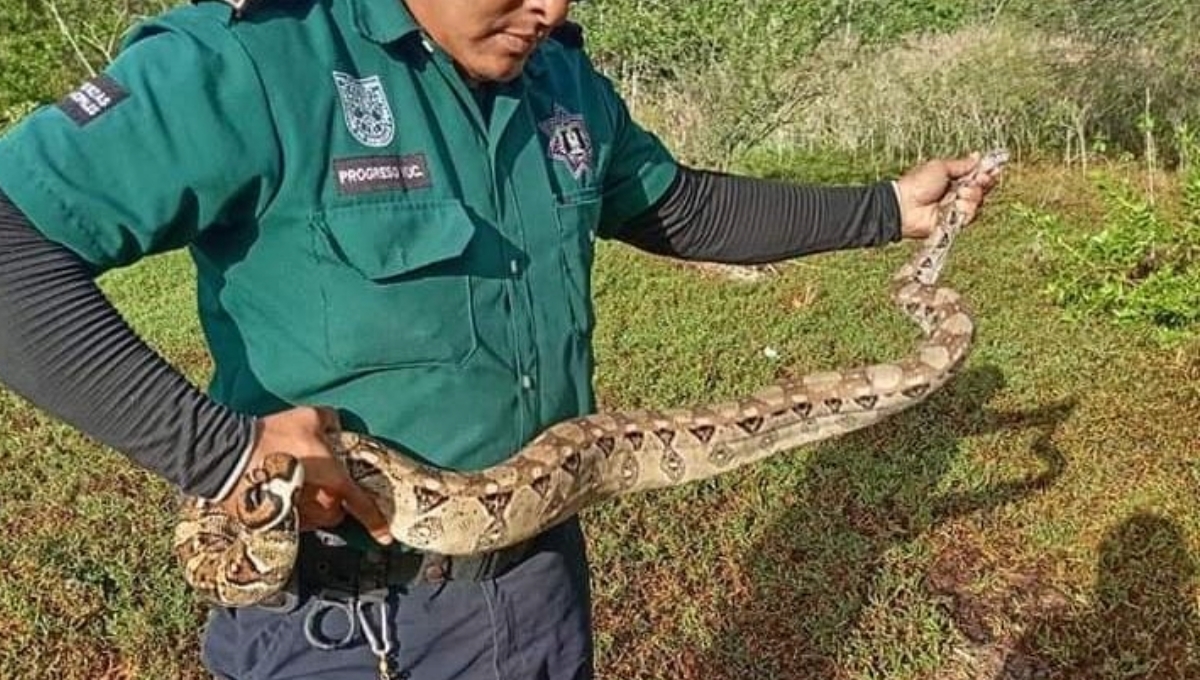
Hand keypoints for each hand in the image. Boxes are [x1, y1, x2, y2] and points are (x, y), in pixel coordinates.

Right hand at [221, 406, 392, 543]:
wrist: (230, 455)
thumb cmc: (273, 436)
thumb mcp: (309, 417)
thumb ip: (331, 421)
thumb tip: (336, 426)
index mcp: (336, 482)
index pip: (363, 507)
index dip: (376, 523)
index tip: (385, 537)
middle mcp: (320, 505)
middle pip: (336, 512)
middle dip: (333, 500)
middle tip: (318, 480)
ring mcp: (297, 517)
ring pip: (314, 518)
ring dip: (311, 505)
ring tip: (295, 485)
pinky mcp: (274, 522)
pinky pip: (291, 520)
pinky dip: (289, 510)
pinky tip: (278, 492)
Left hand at [895, 152, 999, 238]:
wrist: (905, 206)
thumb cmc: (918, 184)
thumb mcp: (940, 167)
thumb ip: (961, 164)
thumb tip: (977, 156)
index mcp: (953, 178)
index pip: (977, 175)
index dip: (986, 173)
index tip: (993, 169)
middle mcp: (957, 193)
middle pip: (982, 188)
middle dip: (982, 183)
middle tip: (978, 180)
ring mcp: (956, 208)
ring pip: (978, 201)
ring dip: (971, 196)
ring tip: (958, 194)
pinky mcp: (955, 222)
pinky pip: (971, 215)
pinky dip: (965, 208)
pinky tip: (955, 205)